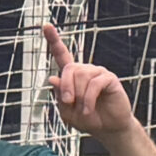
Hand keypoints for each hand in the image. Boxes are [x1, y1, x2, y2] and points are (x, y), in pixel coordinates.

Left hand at [43, 23, 136, 138]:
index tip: (45, 26)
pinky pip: (94, 84)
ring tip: (84, 110)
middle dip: (65, 87)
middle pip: (69, 69)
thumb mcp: (67, 112)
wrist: (108, 129)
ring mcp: (98, 72)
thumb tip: (53, 78)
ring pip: (81, 76)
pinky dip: (88, 99)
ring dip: (79, 96)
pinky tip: (89, 109)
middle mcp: (85, 70)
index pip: (61, 55)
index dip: (54, 40)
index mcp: (72, 76)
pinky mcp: (109, 78)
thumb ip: (59, 96)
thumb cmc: (88, 119)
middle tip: (68, 102)